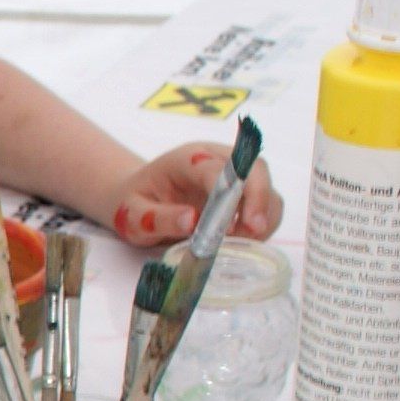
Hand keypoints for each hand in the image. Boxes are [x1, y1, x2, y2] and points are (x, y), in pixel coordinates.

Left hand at [107, 143, 282, 246]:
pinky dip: (263, 223)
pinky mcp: (242, 193)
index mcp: (186, 159)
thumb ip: (159, 217)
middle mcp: (216, 160)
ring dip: (264, 215)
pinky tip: (245, 240)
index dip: (230, 193)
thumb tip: (191, 221)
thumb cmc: (135, 204)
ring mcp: (233, 175)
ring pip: (265, 186)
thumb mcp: (133, 214)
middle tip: (254, 231)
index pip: (216, 168)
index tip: (232, 224)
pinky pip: (266, 204)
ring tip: (243, 241)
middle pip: (254, 169)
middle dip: (260, 199)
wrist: (138, 200)